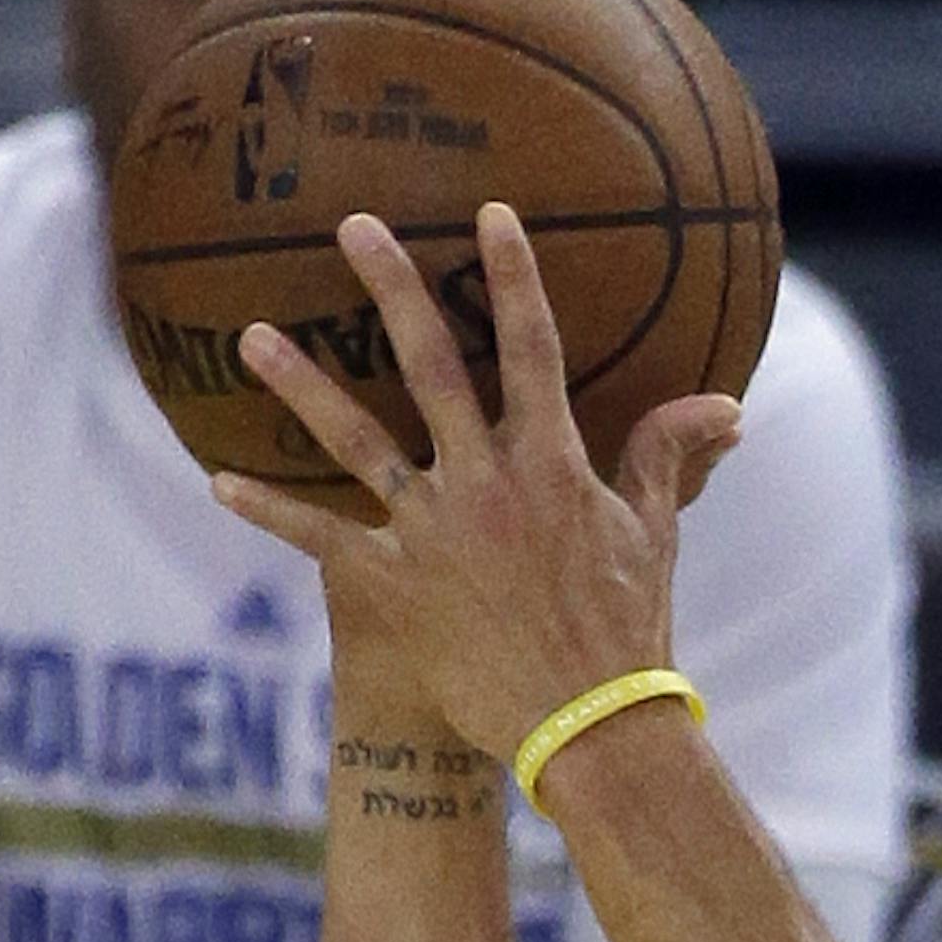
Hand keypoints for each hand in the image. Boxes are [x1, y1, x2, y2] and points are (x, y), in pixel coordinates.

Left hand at [214, 203, 742, 757]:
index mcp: (552, 464)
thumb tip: (723, 405)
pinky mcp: (398, 587)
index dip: (513, 276)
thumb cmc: (630, 633)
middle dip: (392, 290)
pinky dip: (270, 513)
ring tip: (252, 335)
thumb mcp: (656, 536)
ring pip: (356, 442)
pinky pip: (321, 542)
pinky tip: (217, 481)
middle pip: (431, 366)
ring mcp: (435, 533)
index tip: (490, 214)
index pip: (534, 348)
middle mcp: (485, 483)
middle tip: (353, 226)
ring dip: (302, 385)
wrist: (591, 727)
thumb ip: (669, 456)